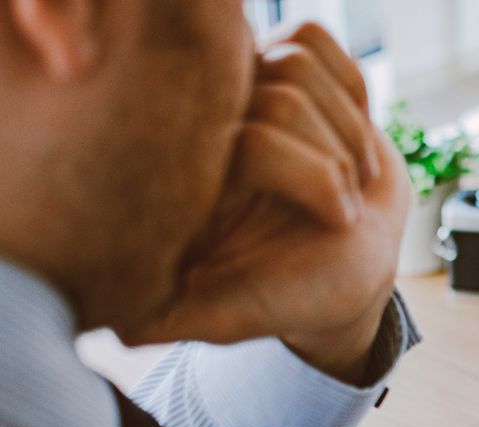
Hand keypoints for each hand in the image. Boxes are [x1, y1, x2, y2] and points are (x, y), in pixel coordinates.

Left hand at [123, 24, 408, 384]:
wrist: (350, 269)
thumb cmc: (294, 295)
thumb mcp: (230, 316)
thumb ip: (172, 319)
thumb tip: (118, 325)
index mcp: (185, 176)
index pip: (249, 141)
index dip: (312, 177)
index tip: (341, 222)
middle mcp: (205, 126)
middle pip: (282, 96)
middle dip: (333, 160)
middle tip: (346, 207)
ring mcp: (245, 90)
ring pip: (299, 61)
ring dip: (350, 127)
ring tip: (352, 175)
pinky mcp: (282, 67)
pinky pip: (320, 41)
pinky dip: (351, 85)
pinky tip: (353, 130)